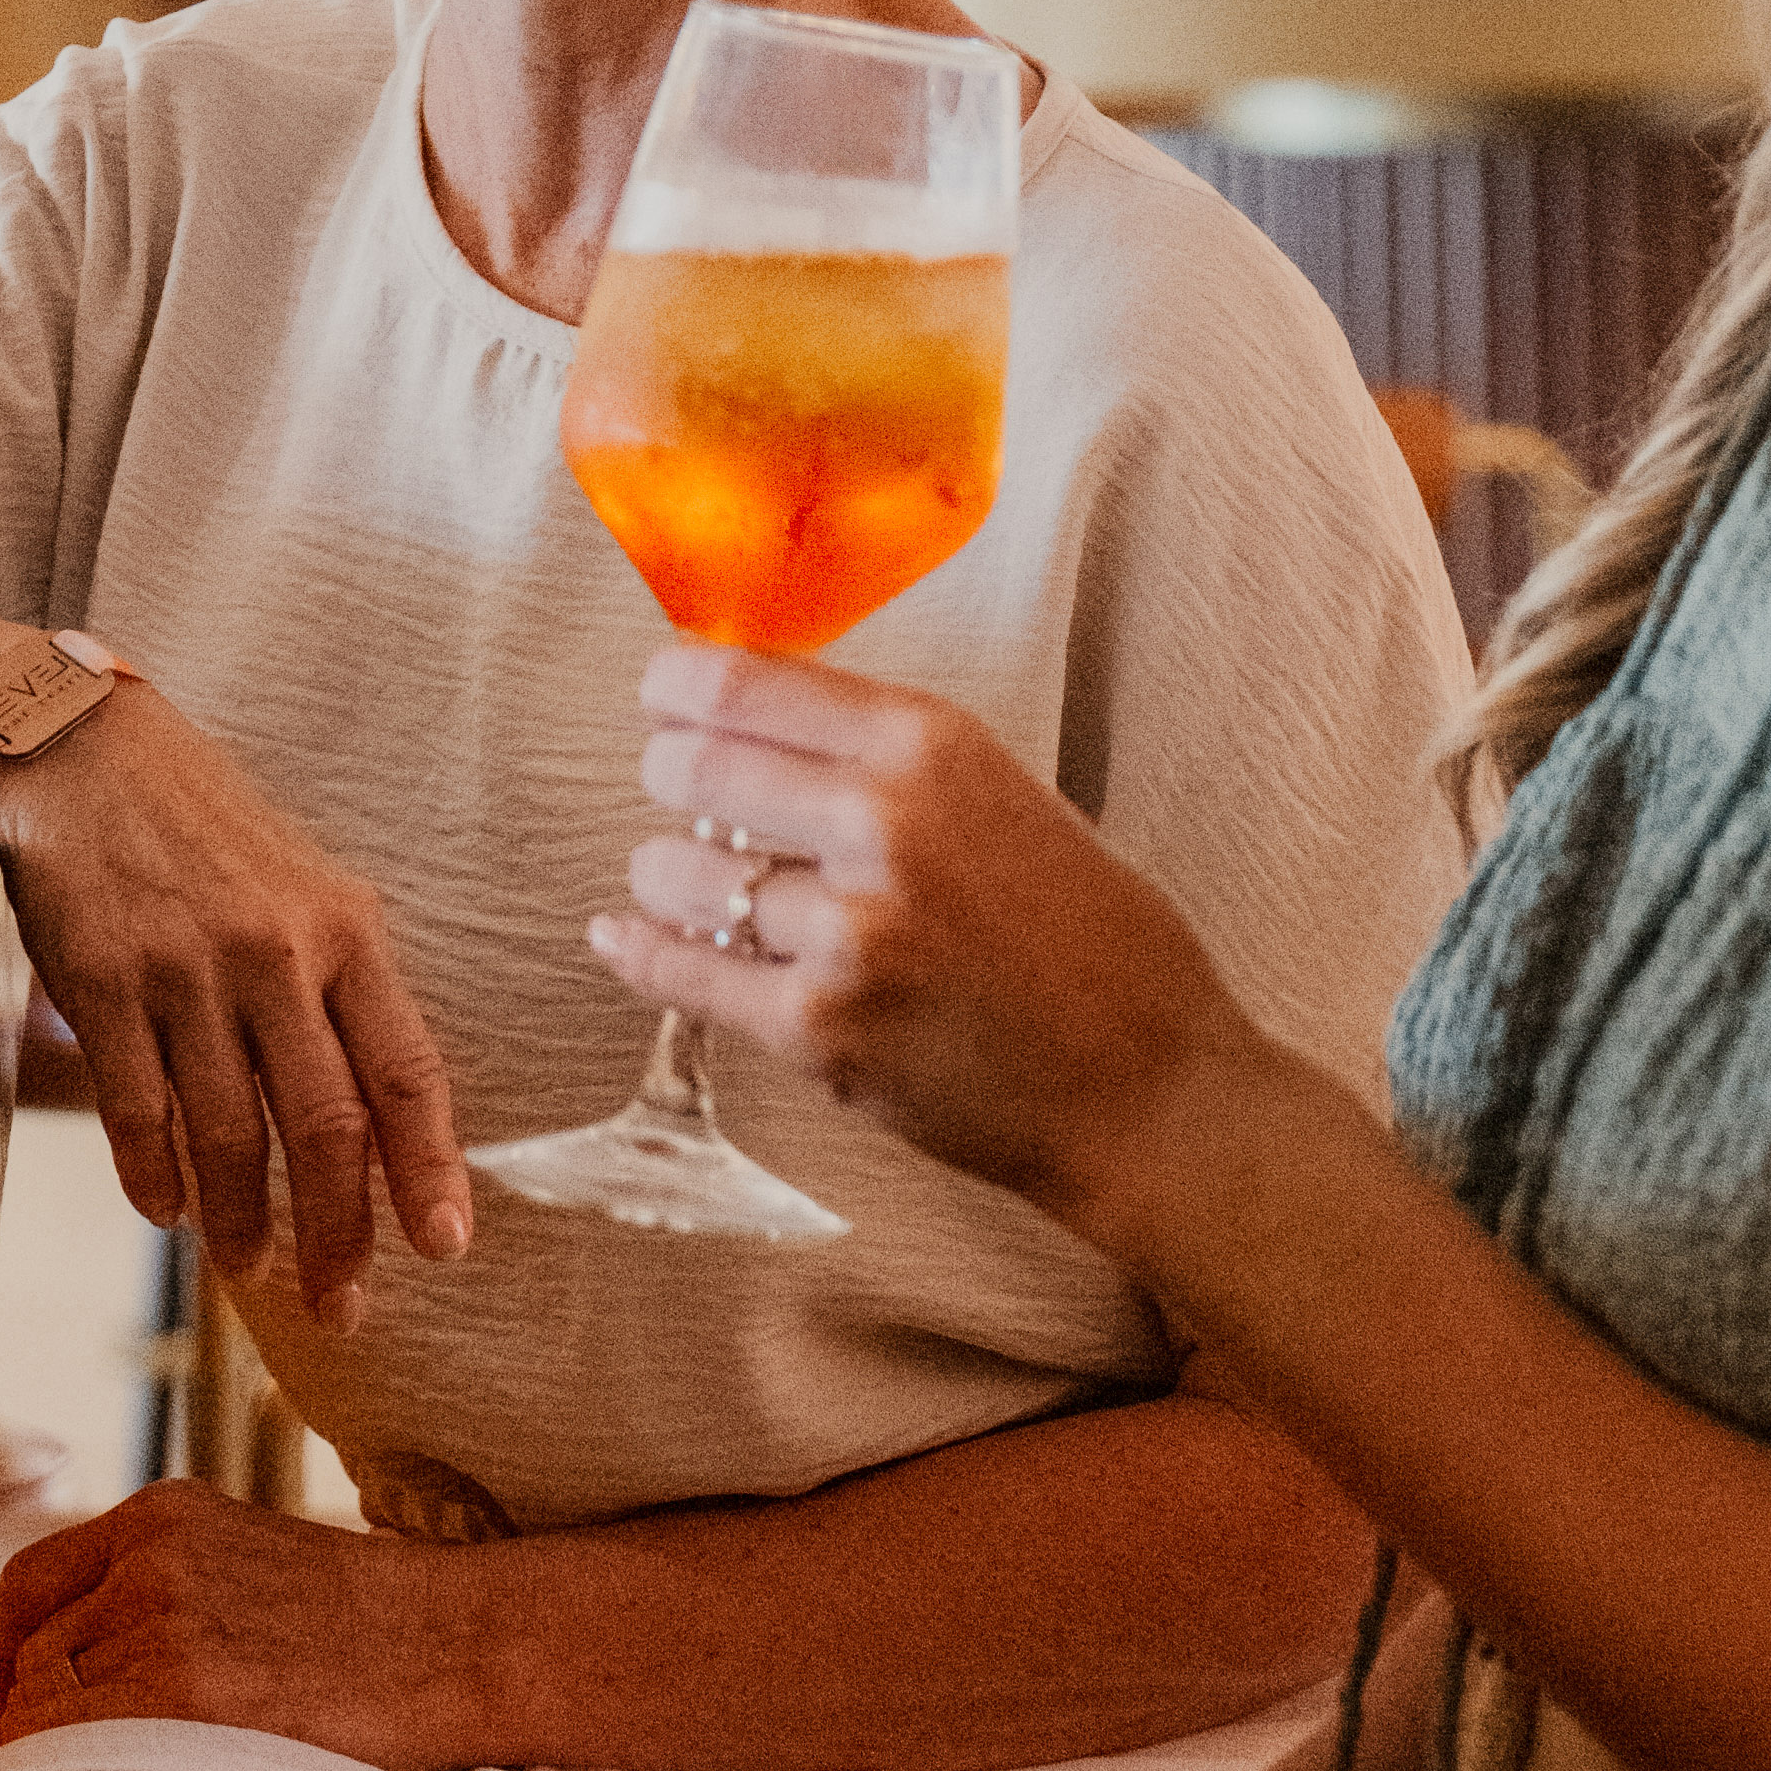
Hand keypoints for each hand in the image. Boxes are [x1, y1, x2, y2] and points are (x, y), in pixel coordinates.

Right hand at [0, 691, 475, 1319]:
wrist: (87, 755)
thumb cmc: (209, 832)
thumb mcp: (309, 889)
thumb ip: (345, 991)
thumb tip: (382, 1118)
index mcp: (346, 931)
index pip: (406, 1072)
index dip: (429, 1167)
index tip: (445, 1244)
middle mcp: (275, 955)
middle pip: (324, 1125)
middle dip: (338, 1231)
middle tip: (342, 1301)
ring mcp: (185, 972)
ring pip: (228, 1134)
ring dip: (242, 1222)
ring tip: (249, 1266)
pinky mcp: (102, 984)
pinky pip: (138, 1109)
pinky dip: (155, 1176)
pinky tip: (168, 1210)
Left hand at [0, 1479, 502, 1770]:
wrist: (458, 1641)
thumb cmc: (369, 1624)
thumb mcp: (248, 1563)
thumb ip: (158, 1594)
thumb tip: (56, 1681)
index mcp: (163, 1515)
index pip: (30, 1585)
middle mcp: (150, 1556)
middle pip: (33, 1656)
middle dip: (26, 1723)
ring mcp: (165, 1619)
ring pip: (49, 1707)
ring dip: (51, 1761)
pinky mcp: (186, 1691)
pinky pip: (76, 1747)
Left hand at [602, 647, 1263, 1232]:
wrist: (1148, 1087)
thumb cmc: (1094, 943)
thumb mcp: (1007, 798)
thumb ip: (890, 759)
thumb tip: (759, 717)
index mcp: (931, 746)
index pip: (741, 683)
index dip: (677, 688)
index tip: (662, 698)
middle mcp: (882, 824)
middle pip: (692, 768)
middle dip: (675, 779)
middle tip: (682, 790)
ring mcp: (846, 932)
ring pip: (680, 874)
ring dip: (671, 876)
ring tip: (691, 881)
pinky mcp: (821, 1029)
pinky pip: (685, 973)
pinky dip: (644, 952)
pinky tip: (622, 936)